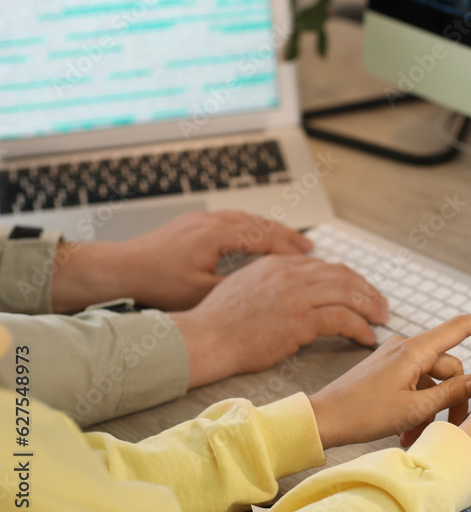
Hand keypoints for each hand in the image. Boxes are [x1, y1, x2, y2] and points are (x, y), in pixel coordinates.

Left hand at [51, 211, 312, 312]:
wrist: (119, 269)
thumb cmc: (155, 283)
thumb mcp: (200, 292)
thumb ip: (234, 287)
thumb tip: (263, 288)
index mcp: (217, 235)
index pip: (264, 238)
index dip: (289, 251)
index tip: (309, 261)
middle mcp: (212, 221)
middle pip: (261, 223)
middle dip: (287, 235)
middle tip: (310, 247)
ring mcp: (202, 219)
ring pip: (248, 219)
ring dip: (272, 230)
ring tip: (289, 240)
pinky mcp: (193, 223)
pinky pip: (233, 220)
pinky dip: (253, 228)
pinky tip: (257, 236)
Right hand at [169, 254, 388, 388]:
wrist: (204, 338)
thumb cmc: (219, 322)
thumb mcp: (245, 286)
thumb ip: (273, 281)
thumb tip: (298, 289)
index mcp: (278, 263)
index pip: (326, 266)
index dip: (350, 279)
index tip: (361, 290)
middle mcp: (290, 274)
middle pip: (343, 276)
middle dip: (367, 290)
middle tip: (380, 304)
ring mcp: (296, 295)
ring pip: (348, 294)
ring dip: (370, 307)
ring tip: (381, 319)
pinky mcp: (299, 319)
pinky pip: (342, 319)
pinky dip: (360, 327)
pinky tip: (366, 336)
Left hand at [308, 305, 470, 449]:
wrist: (324, 419)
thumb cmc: (362, 413)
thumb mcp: (413, 408)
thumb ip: (450, 392)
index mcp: (415, 350)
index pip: (460, 328)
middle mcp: (407, 348)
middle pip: (449, 367)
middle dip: (452, 398)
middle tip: (448, 427)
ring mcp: (397, 358)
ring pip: (432, 380)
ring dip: (432, 408)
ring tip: (417, 435)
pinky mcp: (388, 369)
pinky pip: (416, 383)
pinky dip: (418, 405)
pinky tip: (408, 430)